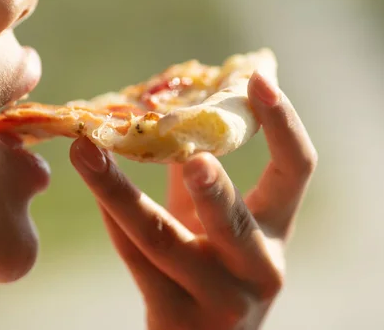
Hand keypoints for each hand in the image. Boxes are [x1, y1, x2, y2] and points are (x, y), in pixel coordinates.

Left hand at [69, 71, 316, 329]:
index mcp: (276, 229)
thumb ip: (201, 170)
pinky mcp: (175, 319)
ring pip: (162, 241)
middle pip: (234, 222)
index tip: (258, 78)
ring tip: (86, 150)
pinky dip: (111, 216)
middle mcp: (258, 267)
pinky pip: (136, 258)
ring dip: (120, 192)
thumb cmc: (213, 267)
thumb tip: (174, 101)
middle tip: (189, 153)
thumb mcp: (219, 221)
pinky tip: (90, 178)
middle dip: (212, 187)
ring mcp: (218, 300)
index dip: (284, 125)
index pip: (297, 171)